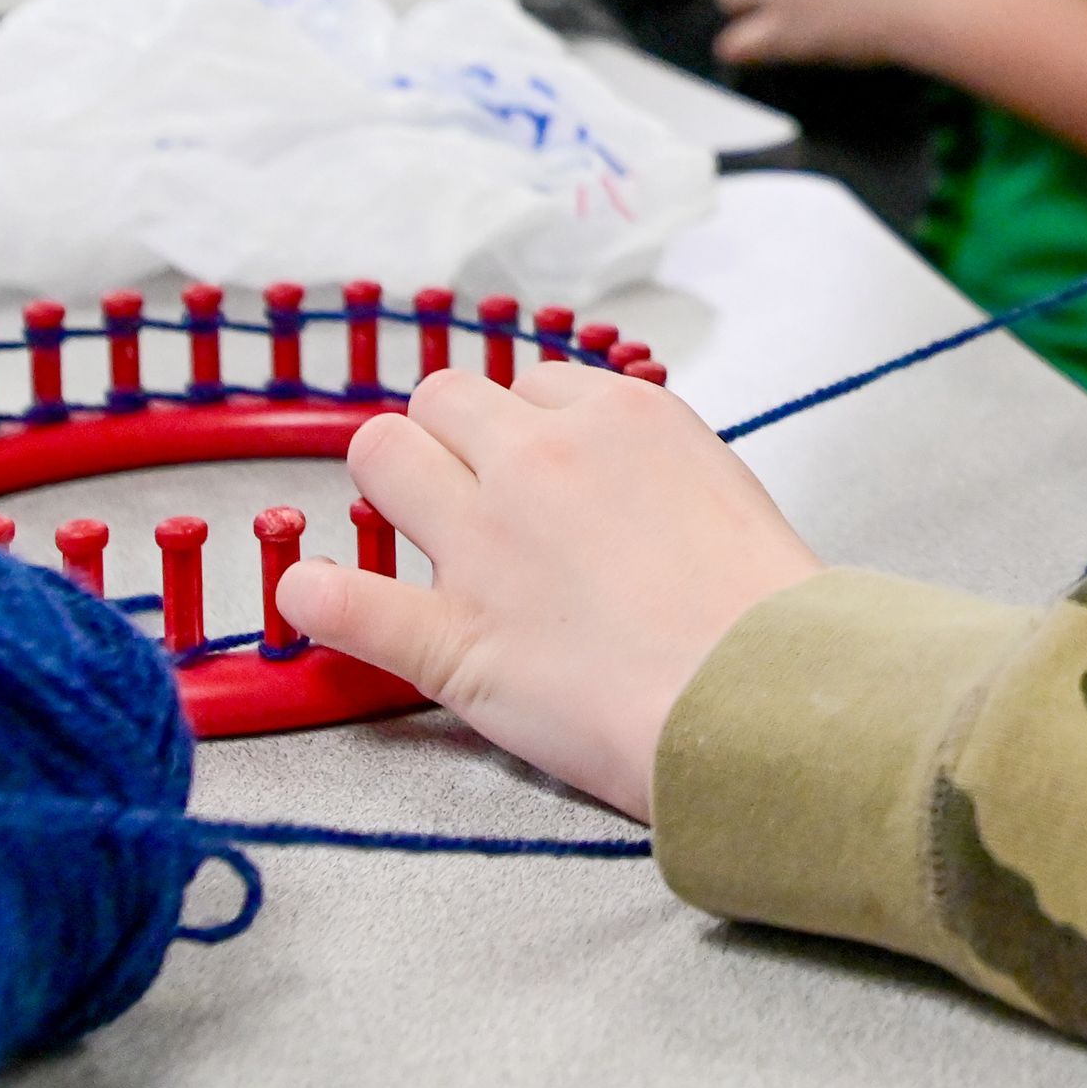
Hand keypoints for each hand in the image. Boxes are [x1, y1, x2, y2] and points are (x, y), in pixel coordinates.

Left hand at [277, 363, 820, 819]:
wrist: (769, 702)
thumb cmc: (767, 614)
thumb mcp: (724, 488)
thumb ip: (652, 465)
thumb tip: (616, 477)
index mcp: (620, 417)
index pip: (532, 385)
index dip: (531, 431)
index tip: (544, 474)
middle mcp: (542, 460)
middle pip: (444, 397)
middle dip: (451, 439)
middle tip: (474, 495)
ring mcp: (488, 545)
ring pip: (380, 453)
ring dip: (390, 485)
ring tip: (415, 529)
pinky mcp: (456, 640)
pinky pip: (347, 601)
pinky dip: (321, 598)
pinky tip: (317, 599)